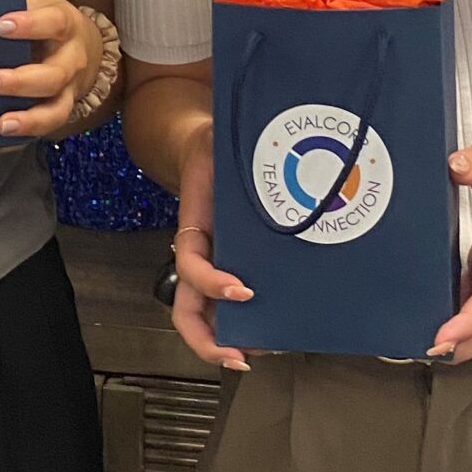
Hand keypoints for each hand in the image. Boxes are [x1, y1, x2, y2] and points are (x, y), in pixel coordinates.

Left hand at [0, 0, 100, 140]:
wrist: (84, 46)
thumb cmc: (47, 22)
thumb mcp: (36, 4)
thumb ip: (10, 2)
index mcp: (66, 26)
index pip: (53, 23)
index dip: (29, 26)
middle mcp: (71, 61)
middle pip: (53, 75)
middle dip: (19, 81)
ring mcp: (68, 90)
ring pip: (56, 109)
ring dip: (29, 119)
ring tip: (2, 123)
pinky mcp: (59, 111)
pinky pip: (44, 129)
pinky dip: (20, 137)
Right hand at [167, 122, 251, 371]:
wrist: (217, 151)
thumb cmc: (218, 146)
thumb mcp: (215, 139)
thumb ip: (220, 136)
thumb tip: (232, 115)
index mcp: (195, 226)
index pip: (189, 264)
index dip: (210, 282)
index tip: (242, 289)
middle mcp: (205, 253)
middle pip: (188, 309)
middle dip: (209, 340)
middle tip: (242, 355)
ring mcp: (221, 265)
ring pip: (212, 316)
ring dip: (234, 340)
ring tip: (269, 349)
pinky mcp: (244, 267)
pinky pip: (239, 304)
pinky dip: (256, 323)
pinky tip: (283, 330)